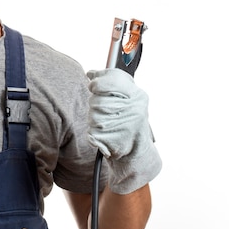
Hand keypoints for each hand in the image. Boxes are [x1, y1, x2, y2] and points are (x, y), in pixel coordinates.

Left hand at [87, 68, 161, 193]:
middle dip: (96, 103)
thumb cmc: (129, 124)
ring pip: (93, 114)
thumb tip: (91, 73)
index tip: (93, 84)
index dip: (97, 82)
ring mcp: (124, 126)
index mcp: (138, 97)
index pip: (111, 80)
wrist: (137, 155)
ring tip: (108, 124)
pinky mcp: (113, 140)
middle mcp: (134, 110)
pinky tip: (105, 135)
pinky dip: (94, 133)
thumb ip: (112, 83)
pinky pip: (92, 130)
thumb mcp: (130, 100)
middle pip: (98, 98)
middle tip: (104, 110)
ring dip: (95, 119)